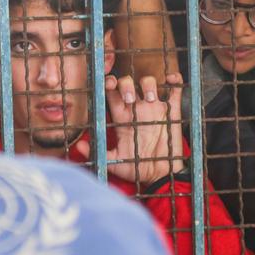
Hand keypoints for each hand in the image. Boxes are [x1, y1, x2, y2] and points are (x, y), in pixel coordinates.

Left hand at [78, 72, 184, 186]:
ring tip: (150, 98)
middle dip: (126, 84)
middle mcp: (136, 110)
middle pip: (128, 84)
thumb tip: (80, 146)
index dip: (109, 84)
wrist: (160, 175)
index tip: (109, 85)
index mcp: (122, 118)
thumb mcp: (116, 162)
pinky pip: (174, 90)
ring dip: (148, 84)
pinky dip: (174, 80)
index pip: (112, 93)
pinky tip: (171, 79)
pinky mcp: (172, 112)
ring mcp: (154, 109)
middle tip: (129, 98)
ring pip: (149, 83)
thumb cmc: (137, 168)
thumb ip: (101, 153)